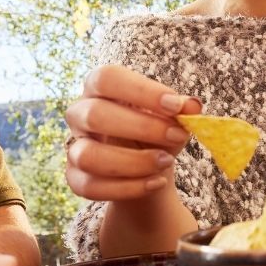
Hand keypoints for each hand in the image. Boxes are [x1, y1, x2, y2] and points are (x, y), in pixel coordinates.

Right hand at [65, 64, 201, 201]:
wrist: (145, 166)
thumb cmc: (155, 130)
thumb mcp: (171, 117)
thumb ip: (181, 109)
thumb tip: (192, 106)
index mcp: (99, 87)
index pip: (107, 78)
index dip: (141, 90)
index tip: (176, 106)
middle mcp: (80, 113)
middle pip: (95, 115)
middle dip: (142, 128)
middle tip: (177, 135)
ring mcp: (74, 147)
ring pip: (88, 156)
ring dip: (132, 162)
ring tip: (166, 162)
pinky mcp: (74, 178)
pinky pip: (90, 186)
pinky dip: (128, 188)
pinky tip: (157, 182)